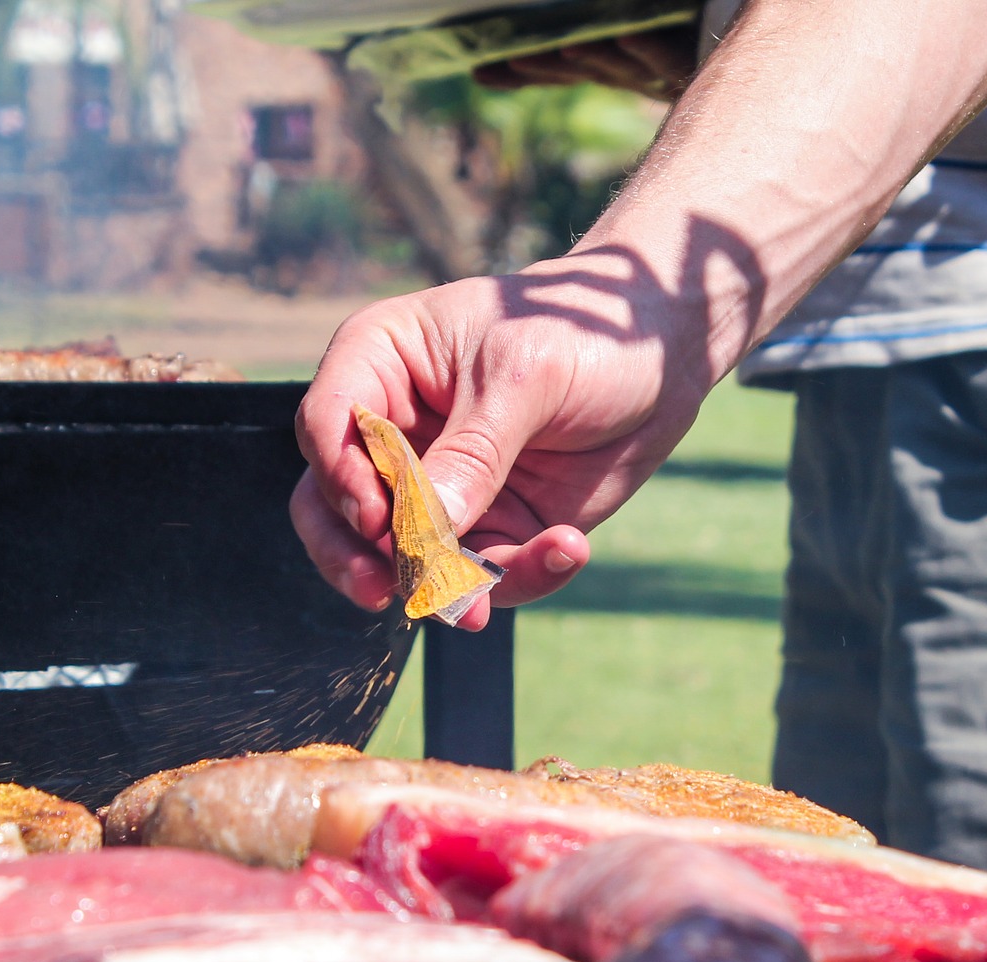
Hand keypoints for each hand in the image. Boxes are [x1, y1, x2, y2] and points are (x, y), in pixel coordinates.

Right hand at [293, 246, 725, 630]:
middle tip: (385, 589)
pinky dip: (514, 577)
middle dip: (354, 555)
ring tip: (480, 605)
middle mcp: (391, 430)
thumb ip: (473, 452)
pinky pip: (475, 574)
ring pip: (393, 557)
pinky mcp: (482, 526)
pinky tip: (567, 547)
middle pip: (329, 505)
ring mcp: (432, 486)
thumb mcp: (526, 376)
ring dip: (436, 587)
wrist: (660, 351)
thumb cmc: (579, 329)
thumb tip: (425, 530)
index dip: (340, 476)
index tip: (378, 516)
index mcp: (378, 362)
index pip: (326, 425)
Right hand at [473, 30, 697, 100]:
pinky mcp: (690, 64)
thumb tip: (572, 42)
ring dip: (583, 60)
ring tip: (556, 52)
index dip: (517, 74)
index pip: (554, 69)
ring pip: (611, 68)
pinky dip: (643, 50)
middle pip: (573, 72)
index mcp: (607, 61)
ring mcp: (655, 71)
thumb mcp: (628, 30)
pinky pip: (664, 57)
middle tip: (498, 64)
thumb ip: (595, 24)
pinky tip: (625, 37)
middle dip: (537, 69)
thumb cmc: (678, 39)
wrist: (739, 83)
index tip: (479, 70)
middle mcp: (625, 71)